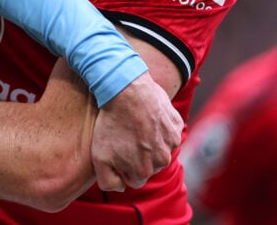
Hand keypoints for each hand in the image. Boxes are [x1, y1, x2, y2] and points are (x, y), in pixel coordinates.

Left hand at [91, 72, 182, 190]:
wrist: (126, 90)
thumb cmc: (111, 123)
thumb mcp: (99, 156)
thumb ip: (109, 181)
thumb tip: (121, 187)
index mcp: (144, 171)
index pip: (134, 179)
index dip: (123, 166)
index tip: (117, 151)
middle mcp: (162, 161)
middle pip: (149, 165)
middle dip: (137, 155)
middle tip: (125, 136)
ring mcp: (171, 143)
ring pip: (160, 149)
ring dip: (149, 141)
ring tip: (134, 125)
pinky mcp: (176, 125)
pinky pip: (168, 132)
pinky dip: (159, 127)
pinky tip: (145, 117)